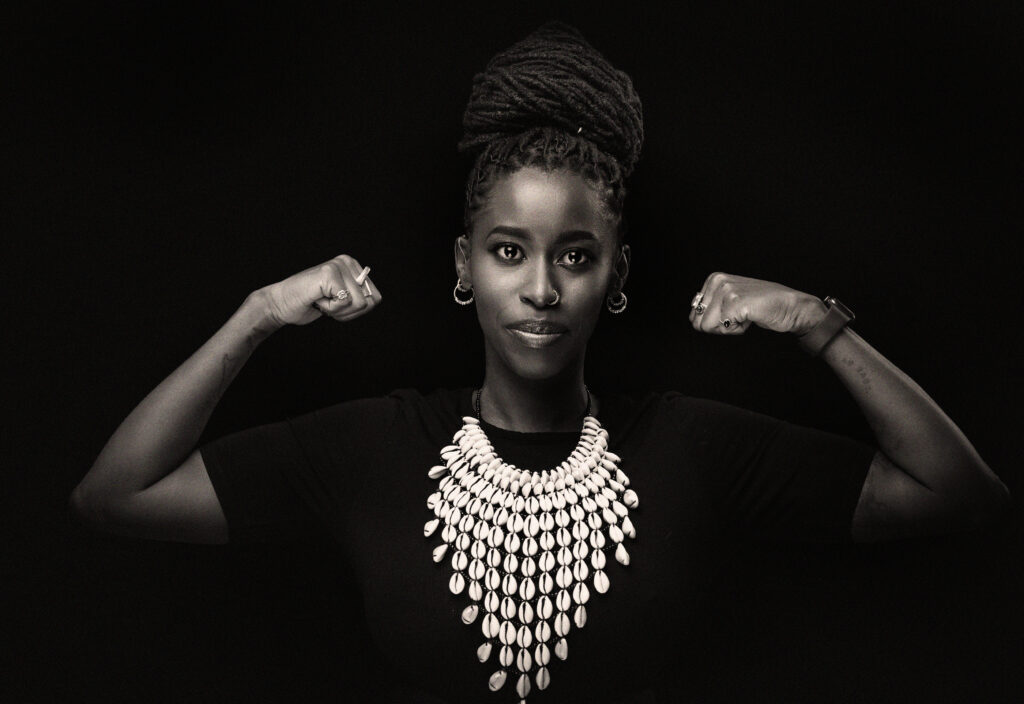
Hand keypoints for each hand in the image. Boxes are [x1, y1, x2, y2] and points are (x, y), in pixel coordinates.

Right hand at [254, 254, 381, 328]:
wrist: (281, 304)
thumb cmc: (310, 303)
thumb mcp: (341, 301)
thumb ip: (359, 299)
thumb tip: (373, 300)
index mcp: (353, 266)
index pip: (375, 298)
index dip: (357, 311)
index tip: (337, 305)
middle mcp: (347, 261)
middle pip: (369, 302)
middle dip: (348, 312)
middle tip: (328, 304)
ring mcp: (338, 265)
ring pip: (358, 303)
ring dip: (338, 310)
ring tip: (322, 300)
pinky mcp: (329, 273)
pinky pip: (344, 302)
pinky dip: (330, 309)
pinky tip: (317, 299)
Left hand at [687, 272, 825, 335]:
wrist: (791, 307)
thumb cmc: (761, 307)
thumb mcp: (730, 302)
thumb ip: (711, 307)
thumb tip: (693, 320)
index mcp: (713, 279)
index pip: (694, 315)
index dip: (715, 322)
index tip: (734, 313)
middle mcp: (718, 281)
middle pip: (698, 322)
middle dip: (719, 326)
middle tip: (740, 316)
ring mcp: (727, 289)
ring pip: (707, 326)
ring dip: (729, 328)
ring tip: (745, 316)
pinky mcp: (736, 301)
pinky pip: (723, 328)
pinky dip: (738, 330)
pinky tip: (751, 317)